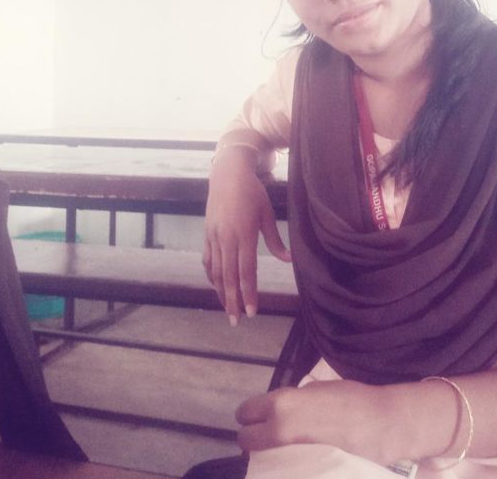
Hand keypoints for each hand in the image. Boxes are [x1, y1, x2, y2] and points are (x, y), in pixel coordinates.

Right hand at [203, 146, 290, 324]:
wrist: (227, 173)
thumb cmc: (252, 192)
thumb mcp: (267, 213)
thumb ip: (275, 239)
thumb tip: (289, 259)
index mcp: (243, 234)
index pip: (246, 271)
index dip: (249, 293)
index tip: (252, 311)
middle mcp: (226, 238)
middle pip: (228, 277)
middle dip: (233, 301)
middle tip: (237, 321)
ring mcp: (214, 236)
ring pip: (215, 271)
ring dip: (221, 292)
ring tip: (227, 309)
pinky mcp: (207, 233)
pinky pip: (208, 259)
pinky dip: (211, 275)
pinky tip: (216, 285)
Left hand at [235, 381, 414, 466]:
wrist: (381, 426)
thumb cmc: (351, 400)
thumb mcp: (316, 390)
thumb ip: (292, 401)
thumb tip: (280, 411)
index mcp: (281, 404)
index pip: (245, 412)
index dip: (250, 413)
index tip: (257, 416)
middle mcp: (278, 430)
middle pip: (245, 440)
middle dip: (252, 436)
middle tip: (265, 435)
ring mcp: (289, 456)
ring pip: (260, 459)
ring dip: (266, 453)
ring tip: (282, 450)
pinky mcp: (302, 473)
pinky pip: (281, 472)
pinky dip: (282, 468)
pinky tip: (295, 462)